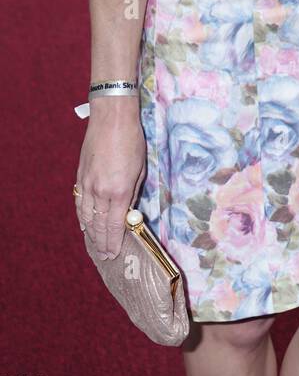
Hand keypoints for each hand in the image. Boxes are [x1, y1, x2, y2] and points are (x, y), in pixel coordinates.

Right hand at [74, 101, 145, 258]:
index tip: (114, 254)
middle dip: (102, 243)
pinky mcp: (80, 177)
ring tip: (95, 246)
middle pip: (100, 225)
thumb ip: (133, 193)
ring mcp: (88, 185)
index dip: (114, 242)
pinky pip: (80, 203)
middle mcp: (101, 192)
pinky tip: (84, 225)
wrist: (112, 119)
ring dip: (91, 234)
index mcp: (120, 191)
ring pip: (87, 217)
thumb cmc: (132, 141)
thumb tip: (129, 212)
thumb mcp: (141, 169)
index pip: (115, 225)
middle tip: (105, 256)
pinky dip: (82, 217)